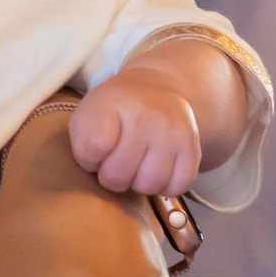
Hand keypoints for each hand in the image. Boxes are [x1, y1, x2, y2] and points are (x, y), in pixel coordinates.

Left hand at [68, 71, 201, 197]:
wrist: (157, 89)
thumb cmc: (114, 112)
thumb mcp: (87, 114)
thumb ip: (82, 142)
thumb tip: (97, 172)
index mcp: (111, 103)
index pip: (91, 148)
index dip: (87, 159)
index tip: (94, 149)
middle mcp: (145, 114)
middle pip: (117, 175)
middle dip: (111, 176)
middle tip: (116, 160)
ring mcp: (172, 131)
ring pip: (148, 185)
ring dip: (138, 183)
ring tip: (137, 165)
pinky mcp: (192, 148)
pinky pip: (177, 187)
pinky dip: (165, 186)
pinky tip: (158, 169)